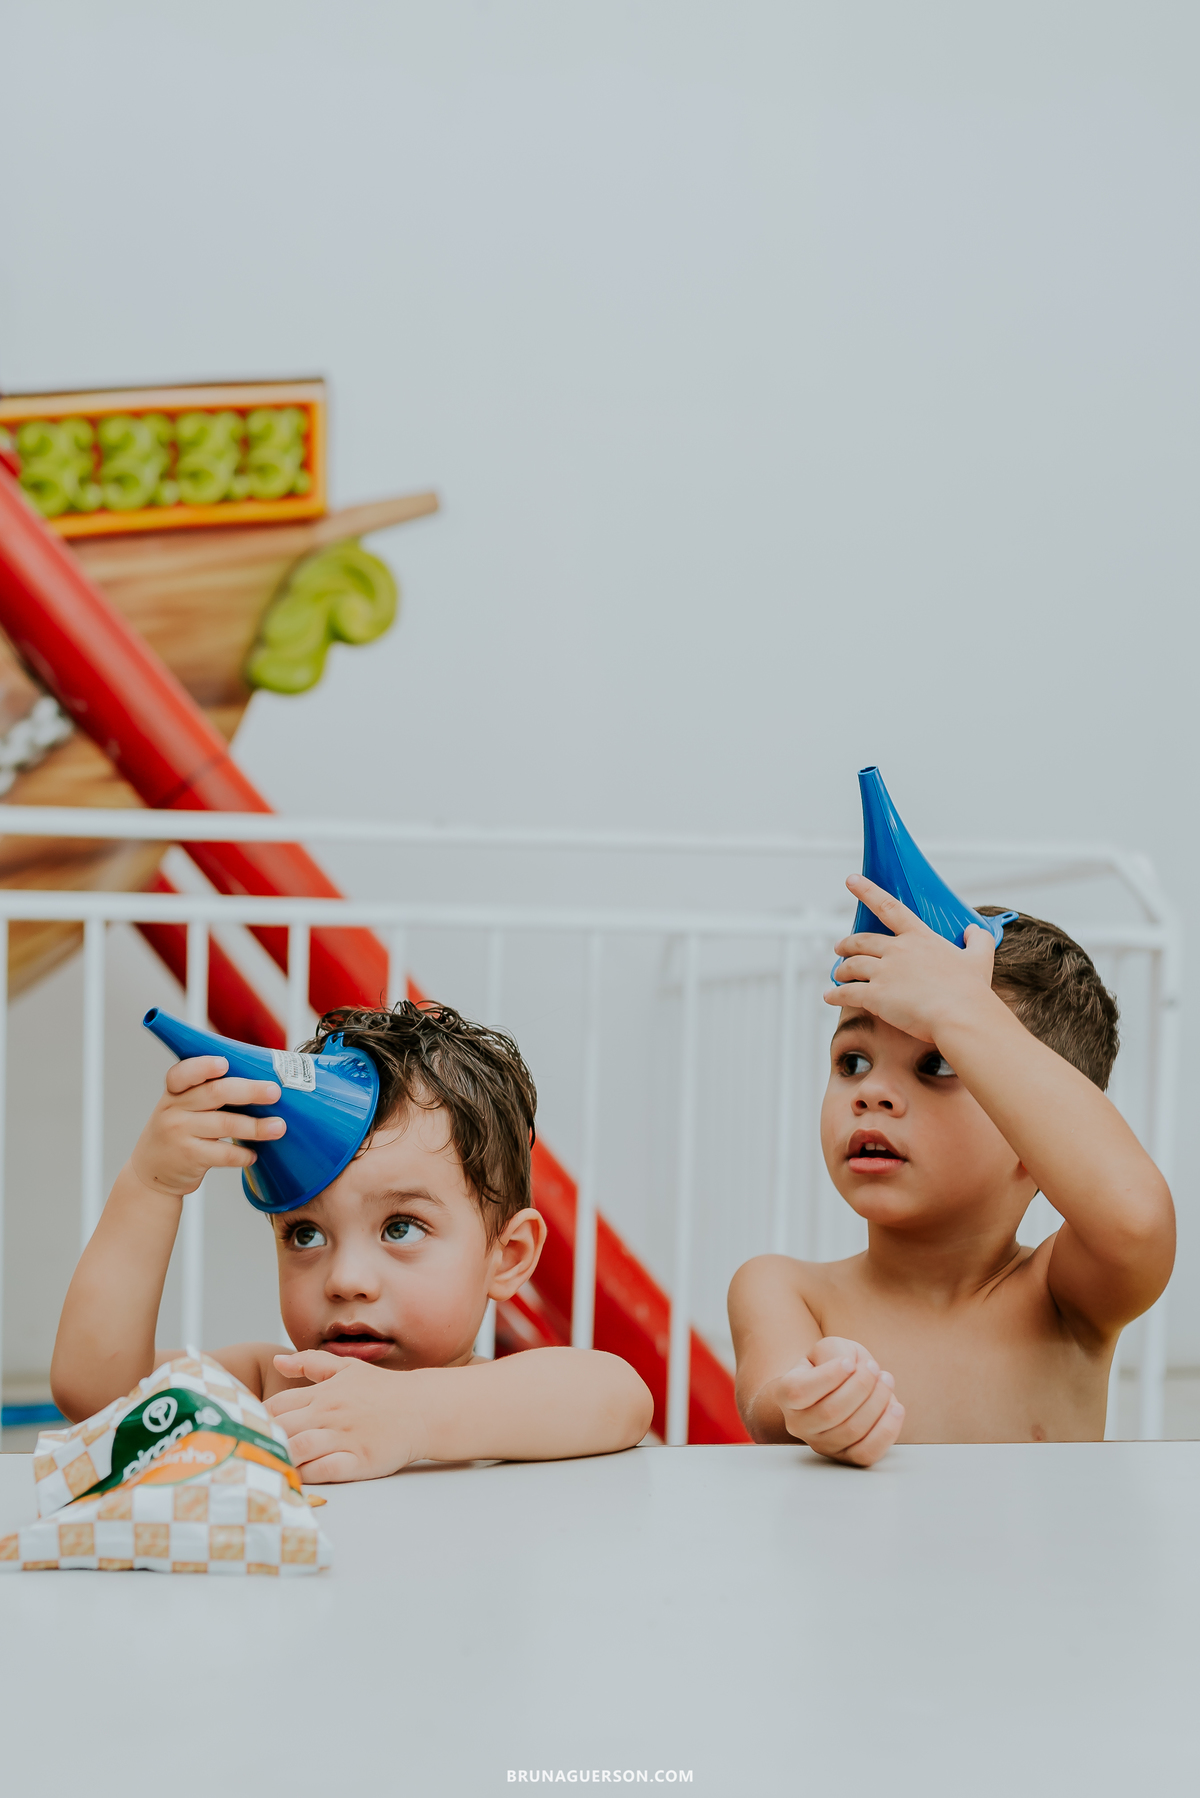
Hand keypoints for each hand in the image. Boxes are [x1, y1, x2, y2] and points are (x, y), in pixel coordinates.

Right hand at [129, 1055, 284, 1198]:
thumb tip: (259, 1082)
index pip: (183, 1073)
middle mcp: (173, 1109)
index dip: (203, 1066)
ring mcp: (179, 1133)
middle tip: (274, 1092)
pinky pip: (222, 1153)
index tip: (225, 1063)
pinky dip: (242, 1154)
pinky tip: (253, 1154)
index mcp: (175, 1091)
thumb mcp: (181, 1107)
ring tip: (279, 1127)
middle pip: (215, 1093)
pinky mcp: (188, 1157)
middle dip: (249, 1091)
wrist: (151, 1173)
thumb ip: (207, 1092)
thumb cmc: (178, 1132)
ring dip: (256, 1126)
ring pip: (225, 1124)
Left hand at [267, 1351, 429, 1481]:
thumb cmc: (383, 1390)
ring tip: (269, 1468)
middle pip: (280, 1429)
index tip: (249, 1433)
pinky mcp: (359, 1460)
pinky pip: (323, 1470)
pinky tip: (298, 1479)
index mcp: (323, 1393)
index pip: (275, 1406)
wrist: (423, 1409)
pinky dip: (306, 1476)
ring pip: (297, 1449)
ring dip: (280, 1460)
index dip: (256, 1421)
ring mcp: (344, 1437)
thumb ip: (310, 1363)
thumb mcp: (348, 1368)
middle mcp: (329, 1414)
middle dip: (262, 1443)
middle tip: (251, 1457)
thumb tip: (277, 1361)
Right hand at [765, 1336, 903, 1466]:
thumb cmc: (830, 1366)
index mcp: (785, 1393)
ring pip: (852, 1430)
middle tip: (873, 1367)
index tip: (849, 1361)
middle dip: (861, 1386)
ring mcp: (821, 1444)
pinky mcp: (845, 1457)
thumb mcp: (827, 1349)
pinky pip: (867, 1452)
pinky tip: (895, 1407)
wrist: (836, 1389)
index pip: (800, 1391)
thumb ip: (834, 1352)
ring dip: (877, 1402)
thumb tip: (850, 1368)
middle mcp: (798, 1424)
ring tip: (886, 1380)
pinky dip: (886, 1429)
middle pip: (831, 1412)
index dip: (829, 1376)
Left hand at [824, 874, 996, 1042]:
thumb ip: (977, 940)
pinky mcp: (876, 995)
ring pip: (852, 965)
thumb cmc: (972, 991)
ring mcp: (885, 972)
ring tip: (838, 974)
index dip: (867, 891)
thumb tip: (975, 931)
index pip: (889, 906)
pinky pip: (847, 993)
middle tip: (840, 947)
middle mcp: (898, 950)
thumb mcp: (981, 957)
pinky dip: (835, 994)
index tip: (851, 880)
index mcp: (920, 938)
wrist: (962, 1016)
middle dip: (847, 943)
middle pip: (862, 941)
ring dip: (841, 969)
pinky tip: (829, 997)